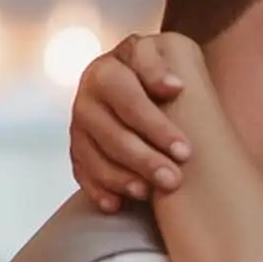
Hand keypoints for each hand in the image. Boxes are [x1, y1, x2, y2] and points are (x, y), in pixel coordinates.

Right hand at [68, 33, 193, 211]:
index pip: (136, 61)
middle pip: (116, 114)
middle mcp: (97, 81)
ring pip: (96, 146)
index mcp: (125, 57)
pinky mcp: (78, 146)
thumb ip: (179, 67)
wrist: (158, 113)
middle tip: (180, 165)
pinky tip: (117, 204)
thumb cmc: (177, 92)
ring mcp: (83, 115)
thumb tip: (176, 88)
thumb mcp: (184, 68)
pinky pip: (83, 169)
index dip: (155, 75)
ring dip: (122, 171)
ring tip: (150, 191)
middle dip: (146, 144)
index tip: (178, 90)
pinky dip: (98, 187)